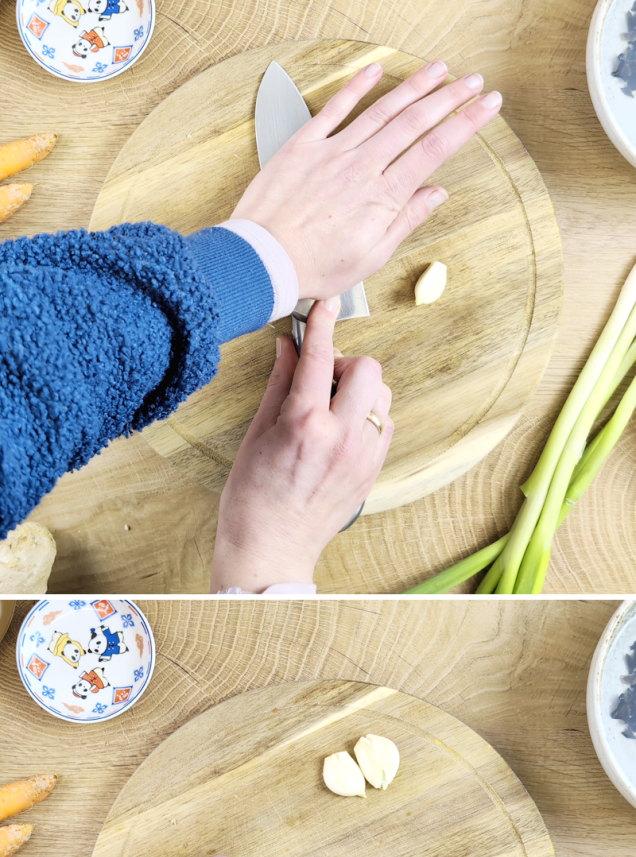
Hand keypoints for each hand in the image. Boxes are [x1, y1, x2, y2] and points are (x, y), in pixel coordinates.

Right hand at [210, 300, 393, 590]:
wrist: (271, 550)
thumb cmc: (252, 498)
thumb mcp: (256, 434)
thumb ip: (279, 384)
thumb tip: (289, 345)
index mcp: (304, 423)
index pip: (319, 356)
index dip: (321, 324)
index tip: (323, 306)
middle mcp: (341, 437)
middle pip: (367, 369)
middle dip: (346, 362)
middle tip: (321, 376)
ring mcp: (363, 455)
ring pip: (382, 395)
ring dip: (360, 389)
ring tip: (331, 405)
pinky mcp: (373, 471)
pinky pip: (386, 424)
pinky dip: (369, 415)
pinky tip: (343, 427)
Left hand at [232, 52, 501, 301]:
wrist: (262, 260)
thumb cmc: (315, 266)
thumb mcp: (372, 256)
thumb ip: (406, 219)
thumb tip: (437, 192)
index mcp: (384, 195)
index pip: (436, 148)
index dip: (467, 123)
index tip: (488, 105)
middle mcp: (363, 166)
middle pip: (415, 121)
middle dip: (450, 96)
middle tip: (473, 80)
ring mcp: (333, 151)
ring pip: (382, 109)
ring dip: (414, 85)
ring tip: (438, 68)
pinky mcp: (304, 144)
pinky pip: (335, 108)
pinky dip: (357, 86)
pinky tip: (376, 69)